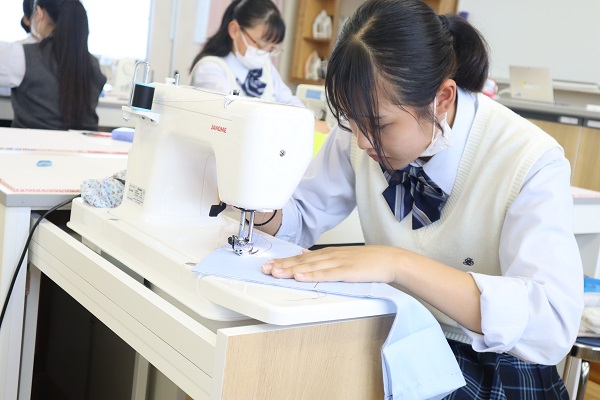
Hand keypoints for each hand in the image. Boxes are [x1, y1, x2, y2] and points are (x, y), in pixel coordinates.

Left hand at [261, 245, 400, 282]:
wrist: (390, 260)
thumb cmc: (370, 261)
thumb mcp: (344, 257)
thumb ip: (325, 259)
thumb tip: (306, 256)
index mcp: (329, 253)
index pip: (302, 257)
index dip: (285, 261)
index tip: (270, 263)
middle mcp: (330, 256)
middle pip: (301, 261)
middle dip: (282, 264)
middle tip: (265, 268)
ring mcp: (337, 263)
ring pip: (309, 266)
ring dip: (291, 269)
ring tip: (275, 272)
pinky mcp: (346, 271)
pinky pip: (325, 274)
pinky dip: (311, 275)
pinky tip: (299, 276)